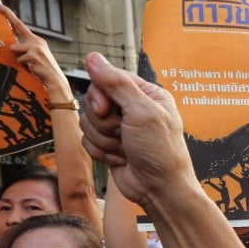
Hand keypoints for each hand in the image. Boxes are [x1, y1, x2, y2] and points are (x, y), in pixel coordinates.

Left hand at [0, 3, 71, 97]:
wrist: (55, 79)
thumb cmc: (44, 70)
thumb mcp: (36, 56)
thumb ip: (24, 49)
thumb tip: (11, 47)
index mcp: (37, 40)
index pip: (20, 24)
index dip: (8, 14)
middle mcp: (37, 41)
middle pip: (17, 30)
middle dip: (8, 20)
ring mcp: (35, 47)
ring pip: (14, 50)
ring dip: (19, 59)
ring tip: (30, 65)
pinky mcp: (32, 55)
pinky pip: (19, 60)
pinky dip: (24, 66)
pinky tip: (33, 68)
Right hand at [80, 52, 195, 205]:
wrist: (160, 189)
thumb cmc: (161, 152)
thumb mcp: (142, 112)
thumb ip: (116, 84)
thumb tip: (93, 58)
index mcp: (146, 94)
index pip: (108, 79)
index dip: (100, 95)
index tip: (106, 109)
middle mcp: (132, 108)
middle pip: (93, 101)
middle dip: (104, 122)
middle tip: (122, 133)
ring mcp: (119, 128)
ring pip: (88, 122)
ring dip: (104, 139)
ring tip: (125, 149)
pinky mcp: (109, 145)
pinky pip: (87, 141)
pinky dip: (101, 152)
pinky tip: (120, 159)